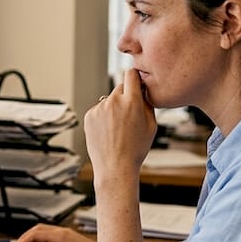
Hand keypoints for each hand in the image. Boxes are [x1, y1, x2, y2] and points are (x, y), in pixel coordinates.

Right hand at [14, 224, 96, 241]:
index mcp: (60, 236)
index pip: (35, 235)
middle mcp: (62, 232)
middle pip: (37, 229)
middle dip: (25, 238)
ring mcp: (66, 234)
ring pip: (43, 231)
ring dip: (32, 237)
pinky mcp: (69, 238)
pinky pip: (50, 235)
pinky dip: (41, 240)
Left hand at [84, 68, 157, 186]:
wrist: (115, 167)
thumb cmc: (135, 149)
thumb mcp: (151, 126)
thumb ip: (148, 103)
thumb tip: (143, 89)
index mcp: (132, 102)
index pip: (131, 75)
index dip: (135, 78)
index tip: (136, 82)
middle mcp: (114, 101)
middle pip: (120, 87)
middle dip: (126, 96)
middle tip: (129, 113)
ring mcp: (99, 108)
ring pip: (109, 100)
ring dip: (114, 108)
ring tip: (118, 128)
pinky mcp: (89, 116)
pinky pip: (99, 110)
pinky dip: (103, 117)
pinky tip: (108, 131)